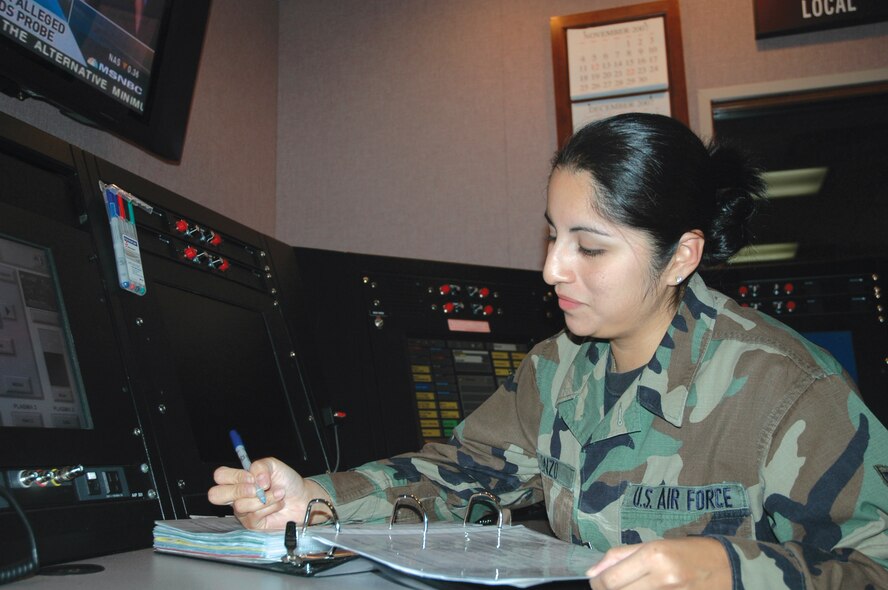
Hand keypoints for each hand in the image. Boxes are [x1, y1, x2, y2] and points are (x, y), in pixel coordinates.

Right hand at [207, 456, 332, 529]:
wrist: (302, 497)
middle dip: (238, 490)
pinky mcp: (252, 524)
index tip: (253, 476)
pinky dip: (269, 506)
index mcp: (238, 479)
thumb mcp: (273, 465)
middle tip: (257, 488)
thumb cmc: (286, 481)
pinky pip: (253, 515)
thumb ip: (260, 466)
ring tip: (278, 493)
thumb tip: (255, 480)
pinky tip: (278, 503)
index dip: (234, 476)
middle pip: (215, 495)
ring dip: (263, 498)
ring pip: (240, 506)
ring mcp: (243, 511)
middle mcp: (236, 495)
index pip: (220, 476)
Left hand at [587, 537, 730, 589]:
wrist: (729, 568)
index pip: (611, 579)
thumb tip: (592, 571)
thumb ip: (621, 556)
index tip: (598, 581)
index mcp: (654, 555)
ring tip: (632, 586)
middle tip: (612, 586)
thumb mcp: (655, 545)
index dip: (598, 583)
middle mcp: (662, 579)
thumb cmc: (689, 551)